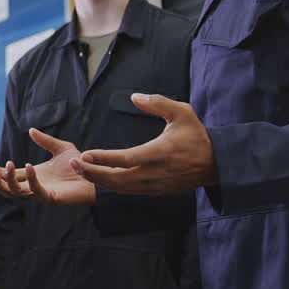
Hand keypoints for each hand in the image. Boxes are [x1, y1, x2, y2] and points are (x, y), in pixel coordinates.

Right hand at [0, 128, 95, 206]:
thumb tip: (31, 130)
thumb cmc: (80, 164)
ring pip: (18, 193)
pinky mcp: (52, 197)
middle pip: (10, 188)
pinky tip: (29, 166)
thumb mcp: (61, 148)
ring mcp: (42, 193)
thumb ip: (45, 141)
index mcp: (35, 175)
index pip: (11, 176)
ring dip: (8, 182)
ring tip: (5, 167)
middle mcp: (35, 185)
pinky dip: (31, 179)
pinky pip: (36, 191)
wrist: (95, 175)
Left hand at [71, 93, 217, 194]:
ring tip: (81, 170)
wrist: (215, 164)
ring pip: (120, 188)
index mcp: (160, 153)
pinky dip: (112, 186)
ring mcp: (154, 185)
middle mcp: (155, 172)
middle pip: (117, 179)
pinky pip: (129, 191)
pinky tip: (99, 178)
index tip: (85, 154)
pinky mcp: (155, 191)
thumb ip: (158, 103)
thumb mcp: (182, 112)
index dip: (104, 158)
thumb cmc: (196, 135)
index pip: (126, 159)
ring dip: (99, 181)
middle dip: (93, 173)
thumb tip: (134, 96)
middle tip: (74, 163)